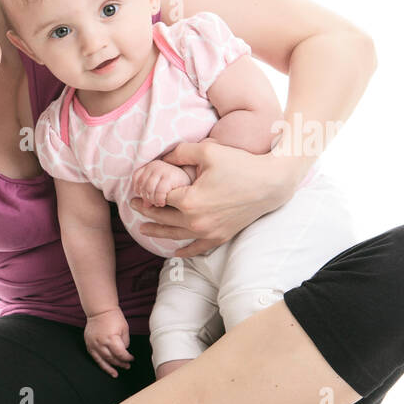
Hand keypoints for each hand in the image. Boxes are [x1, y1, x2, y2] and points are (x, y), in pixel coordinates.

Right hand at [84, 308, 132, 376]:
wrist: (99, 310)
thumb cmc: (113, 317)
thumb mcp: (124, 329)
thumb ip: (125, 342)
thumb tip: (123, 352)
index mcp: (111, 338)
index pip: (120, 354)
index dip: (127, 358)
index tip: (131, 359)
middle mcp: (101, 343)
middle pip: (112, 358)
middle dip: (120, 363)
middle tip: (126, 366)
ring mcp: (93, 344)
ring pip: (102, 361)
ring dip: (110, 368)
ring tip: (116, 373)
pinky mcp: (89, 344)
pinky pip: (95, 357)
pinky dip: (101, 363)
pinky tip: (106, 368)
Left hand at [128, 139, 295, 257]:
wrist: (271, 182)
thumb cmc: (240, 164)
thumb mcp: (207, 151)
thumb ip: (180, 152)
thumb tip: (161, 157)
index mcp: (189, 201)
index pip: (159, 199)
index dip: (147, 194)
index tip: (137, 192)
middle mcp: (196, 221)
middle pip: (163, 218)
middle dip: (146, 212)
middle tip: (133, 206)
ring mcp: (208, 232)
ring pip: (175, 235)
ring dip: (157, 232)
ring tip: (143, 228)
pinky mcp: (220, 237)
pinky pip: (197, 248)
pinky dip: (185, 251)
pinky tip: (175, 251)